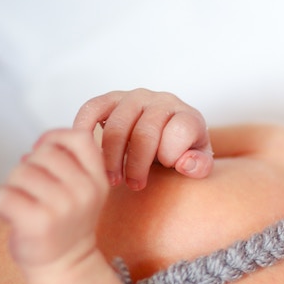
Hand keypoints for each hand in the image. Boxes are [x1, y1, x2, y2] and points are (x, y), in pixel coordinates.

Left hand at [0, 129, 108, 270]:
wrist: (67, 265)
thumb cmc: (67, 226)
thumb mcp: (85, 191)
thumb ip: (71, 163)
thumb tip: (40, 144)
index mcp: (98, 180)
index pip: (79, 138)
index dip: (55, 138)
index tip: (44, 151)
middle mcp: (84, 192)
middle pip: (42, 153)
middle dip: (30, 167)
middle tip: (35, 190)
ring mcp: (63, 207)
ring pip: (20, 172)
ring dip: (14, 186)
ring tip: (25, 204)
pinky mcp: (38, 222)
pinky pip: (3, 195)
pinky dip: (0, 205)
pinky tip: (13, 215)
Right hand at [74, 89, 213, 189]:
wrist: (168, 133)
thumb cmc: (183, 151)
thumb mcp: (199, 162)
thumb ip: (199, 166)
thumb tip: (184, 164)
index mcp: (187, 116)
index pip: (179, 131)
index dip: (170, 156)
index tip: (165, 171)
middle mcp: (162, 101)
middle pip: (145, 133)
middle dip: (137, 165)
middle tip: (133, 185)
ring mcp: (135, 98)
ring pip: (117, 126)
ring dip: (111, 157)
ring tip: (113, 179)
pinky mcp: (111, 98)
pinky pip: (92, 109)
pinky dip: (85, 130)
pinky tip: (87, 153)